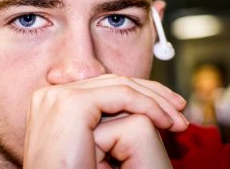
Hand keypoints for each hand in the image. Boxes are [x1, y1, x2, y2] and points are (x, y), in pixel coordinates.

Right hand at [23, 74, 187, 167]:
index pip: (100, 86)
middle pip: (110, 82)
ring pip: (119, 85)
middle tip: (179, 110)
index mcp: (50, 103)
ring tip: (179, 120)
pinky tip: (167, 122)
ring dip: (156, 100)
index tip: (163, 109)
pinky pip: (122, 95)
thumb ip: (99, 124)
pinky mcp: (72, 104)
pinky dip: (150, 106)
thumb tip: (129, 108)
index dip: (135, 93)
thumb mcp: (89, 146)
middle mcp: (50, 95)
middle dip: (150, 94)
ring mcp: (58, 97)